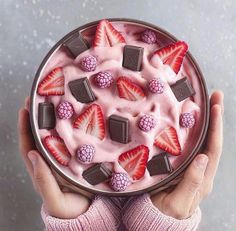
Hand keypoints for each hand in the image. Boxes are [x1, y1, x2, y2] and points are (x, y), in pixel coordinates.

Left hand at [18, 98, 90, 218]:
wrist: (88, 211)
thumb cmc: (70, 208)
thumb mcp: (55, 200)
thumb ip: (43, 181)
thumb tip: (33, 154)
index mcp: (41, 169)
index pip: (28, 145)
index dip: (25, 128)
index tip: (25, 109)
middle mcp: (50, 160)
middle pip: (40, 135)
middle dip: (37, 117)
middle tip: (40, 98)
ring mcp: (63, 157)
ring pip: (54, 135)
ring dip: (52, 119)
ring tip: (56, 102)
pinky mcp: (76, 156)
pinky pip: (69, 140)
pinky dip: (68, 128)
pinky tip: (74, 118)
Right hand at [151, 90, 222, 219]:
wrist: (159, 219)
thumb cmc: (165, 213)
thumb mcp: (177, 202)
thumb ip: (191, 182)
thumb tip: (203, 158)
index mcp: (203, 179)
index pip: (213, 149)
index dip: (215, 128)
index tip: (216, 107)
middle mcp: (202, 171)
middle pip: (212, 141)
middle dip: (215, 118)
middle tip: (215, 96)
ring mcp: (194, 168)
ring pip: (203, 141)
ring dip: (207, 122)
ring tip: (205, 103)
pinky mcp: (184, 166)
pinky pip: (193, 146)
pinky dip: (195, 131)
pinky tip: (190, 121)